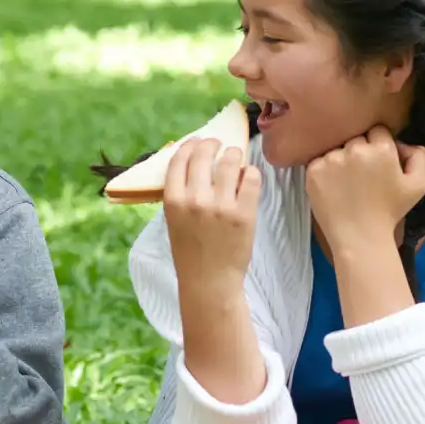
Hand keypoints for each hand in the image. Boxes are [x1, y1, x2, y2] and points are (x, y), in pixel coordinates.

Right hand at [162, 138, 261, 298]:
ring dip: (233, 155)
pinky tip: (247, 177)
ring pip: (231, 160)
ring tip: (234, 160)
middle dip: (213, 144)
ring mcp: (221, 205)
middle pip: (205, 153)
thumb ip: (180, 192)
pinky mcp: (244, 213)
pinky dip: (250, 173)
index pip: (180, 158)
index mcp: (173, 200)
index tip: (197, 142)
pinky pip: (252, 177)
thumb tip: (191, 161)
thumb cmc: (189, 251)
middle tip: (218, 145)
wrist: (209, 281)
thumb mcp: (174, 220)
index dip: (190, 144)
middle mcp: (195, 199)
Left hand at [305, 126, 424, 254]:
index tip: (377, 164)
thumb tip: (404, 143)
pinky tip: (333, 188)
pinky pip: (319, 161)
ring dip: (341, 161)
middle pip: (356, 139)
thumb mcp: (419, 185)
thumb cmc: (390, 212)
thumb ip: (420, 156)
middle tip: (362, 176)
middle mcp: (355, 149)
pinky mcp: (313, 170)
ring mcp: (332, 159)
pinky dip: (324, 171)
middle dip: (360, 152)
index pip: (378, 131)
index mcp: (382, 149)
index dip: (379, 146)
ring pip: (337, 149)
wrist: (359, 237)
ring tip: (347, 184)